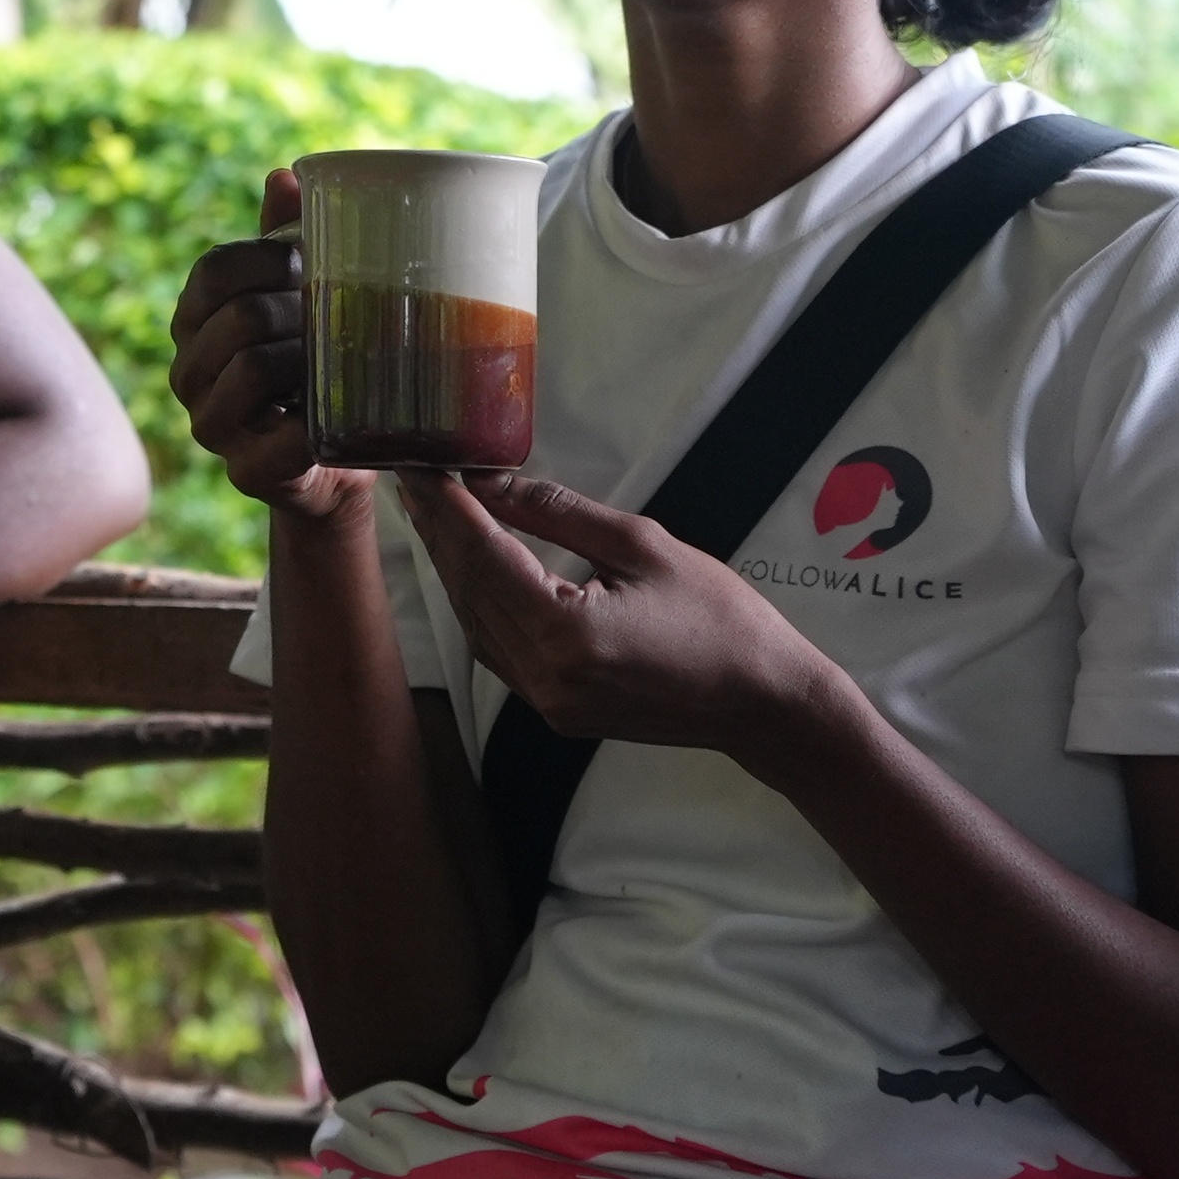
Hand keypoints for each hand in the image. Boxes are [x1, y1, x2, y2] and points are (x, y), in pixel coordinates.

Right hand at [170, 170, 366, 525]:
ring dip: (312, 358)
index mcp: (195, 322)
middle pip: (241, 317)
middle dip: (301, 310)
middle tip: (342, 314)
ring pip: (255, 368)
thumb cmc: (314, 364)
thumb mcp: (300, 298)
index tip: (309, 261)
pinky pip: (282, 437)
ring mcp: (211, 425)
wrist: (337, 458)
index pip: (213, 272)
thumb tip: (285, 175)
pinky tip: (338, 408)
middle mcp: (189, 373)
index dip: (264, 258)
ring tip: (345, 356)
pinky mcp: (245, 472)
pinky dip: (317, 419)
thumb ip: (285, 242)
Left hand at [395, 471, 848, 776]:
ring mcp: (547, 702)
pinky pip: (499, 650)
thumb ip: (559, 514)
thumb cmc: (719, 619)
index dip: (449, 509)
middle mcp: (545, 677)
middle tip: (416, 480)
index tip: (422, 467)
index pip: (485, 559)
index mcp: (567, 634)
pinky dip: (480, 603)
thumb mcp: (643, 545)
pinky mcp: (557, 710)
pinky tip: (470, 566)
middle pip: (470, 592)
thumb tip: (493, 482)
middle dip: (441, 532)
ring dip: (453, 567)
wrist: (762, 703)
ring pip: (477, 624)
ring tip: (434, 513)